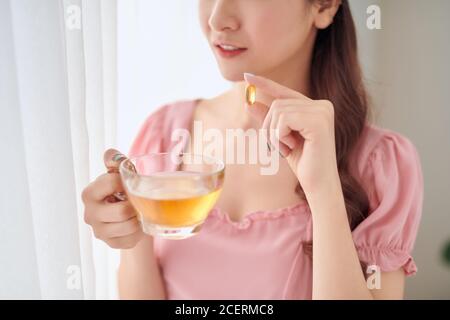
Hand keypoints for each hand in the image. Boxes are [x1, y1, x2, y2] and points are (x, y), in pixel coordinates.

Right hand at [81, 149, 142, 248]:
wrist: (127, 214)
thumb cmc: (122, 190)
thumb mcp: (118, 173)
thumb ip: (115, 160)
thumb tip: (111, 154)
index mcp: (89, 194)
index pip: (111, 183)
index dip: (126, 182)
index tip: (128, 183)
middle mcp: (90, 214)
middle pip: (122, 211)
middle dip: (135, 205)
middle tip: (136, 201)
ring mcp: (99, 231)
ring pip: (129, 226)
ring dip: (138, 218)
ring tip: (137, 211)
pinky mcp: (111, 244)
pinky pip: (132, 239)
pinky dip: (139, 231)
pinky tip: (136, 224)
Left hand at [244, 73, 338, 194]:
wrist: (319, 185)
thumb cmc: (303, 163)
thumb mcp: (280, 138)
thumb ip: (268, 120)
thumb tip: (248, 102)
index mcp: (316, 107)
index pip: (285, 92)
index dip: (265, 83)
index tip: (247, 75)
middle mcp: (323, 105)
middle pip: (277, 103)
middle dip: (269, 127)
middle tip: (279, 146)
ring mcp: (323, 111)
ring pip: (278, 111)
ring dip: (274, 134)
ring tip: (286, 148)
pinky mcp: (319, 121)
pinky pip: (283, 119)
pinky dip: (279, 135)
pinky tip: (290, 147)